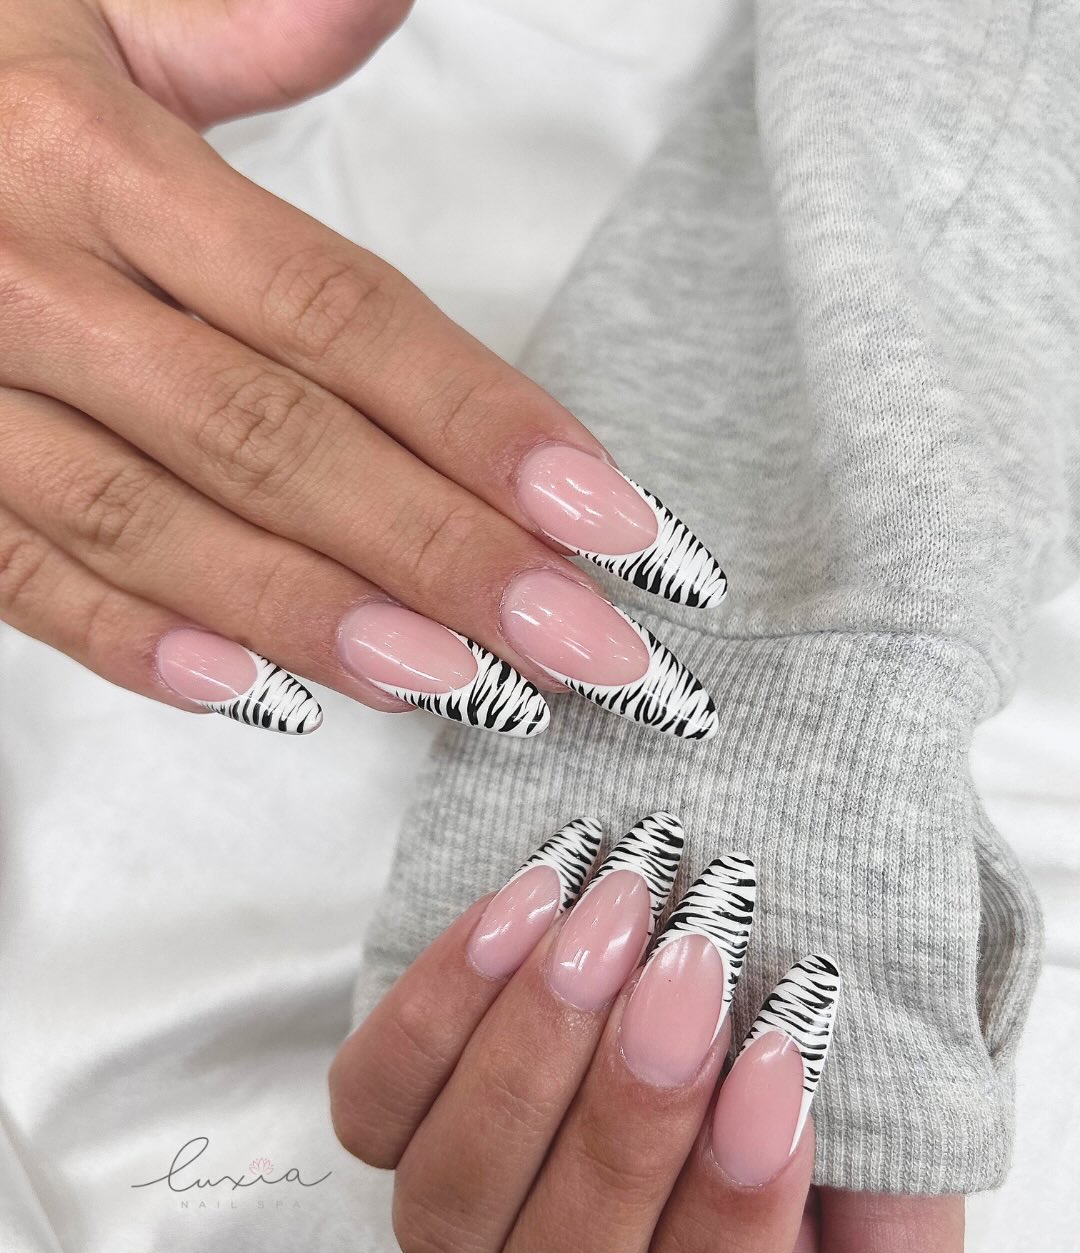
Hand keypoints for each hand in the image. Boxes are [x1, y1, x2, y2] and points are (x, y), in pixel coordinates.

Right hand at [0, 1, 726, 740]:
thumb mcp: (92, 15)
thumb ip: (241, 24)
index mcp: (101, 161)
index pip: (333, 313)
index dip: (477, 420)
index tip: (602, 514)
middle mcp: (32, 282)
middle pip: (273, 437)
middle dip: (438, 552)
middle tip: (573, 641)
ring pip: (155, 524)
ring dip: (313, 618)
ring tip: (454, 683)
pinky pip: (23, 574)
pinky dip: (136, 643)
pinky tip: (261, 695)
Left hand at [330, 813, 963, 1252]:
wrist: (710, 880)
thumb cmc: (791, 1007)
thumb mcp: (884, 1123)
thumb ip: (893, 1242)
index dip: (729, 1223)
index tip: (775, 1064)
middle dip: (625, 1128)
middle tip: (688, 973)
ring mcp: (469, 1197)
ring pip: (447, 1210)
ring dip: (531, 1058)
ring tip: (608, 923)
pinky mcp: (394, 1109)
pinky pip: (372, 1105)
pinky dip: (441, 1009)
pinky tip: (525, 909)